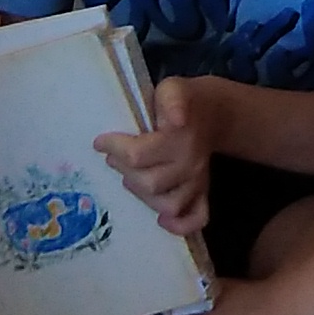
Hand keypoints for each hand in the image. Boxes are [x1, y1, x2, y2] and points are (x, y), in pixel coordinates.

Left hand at [97, 74, 225, 242]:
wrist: (213, 112)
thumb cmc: (184, 99)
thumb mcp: (173, 88)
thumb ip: (171, 99)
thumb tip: (175, 119)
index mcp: (181, 137)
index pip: (139, 155)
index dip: (114, 148)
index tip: (100, 142)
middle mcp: (191, 163)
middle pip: (149, 183)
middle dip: (125, 171)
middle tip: (115, 157)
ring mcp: (198, 181)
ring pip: (168, 204)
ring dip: (143, 195)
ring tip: (131, 177)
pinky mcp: (203, 192)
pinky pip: (197, 217)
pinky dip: (180, 226)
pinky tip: (162, 222)